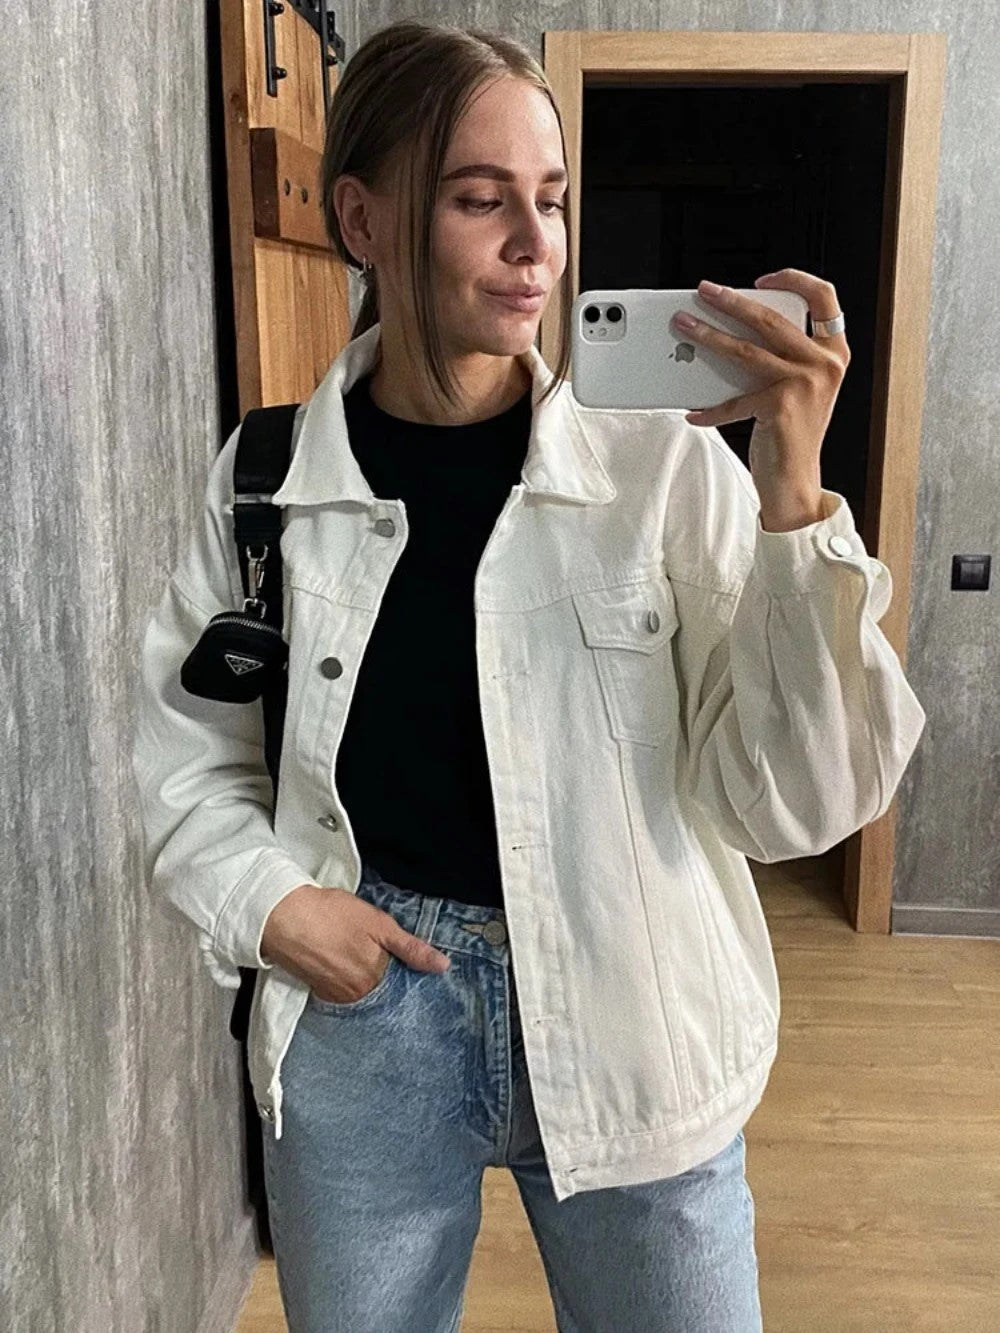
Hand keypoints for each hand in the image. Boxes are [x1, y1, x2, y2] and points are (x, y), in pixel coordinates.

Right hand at [261, 883, 450, 1003]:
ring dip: (363, 973)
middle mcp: (356, 994)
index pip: (402, 982)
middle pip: (382, 986)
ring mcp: (336, 995)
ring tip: (352, 948)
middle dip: (382, 970)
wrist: (282, 916)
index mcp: (375, 978)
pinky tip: (339, 957)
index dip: (403, 966)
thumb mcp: (379, 924)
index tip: (399, 954)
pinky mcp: (318, 992)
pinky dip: (345, 976)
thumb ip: (412, 948)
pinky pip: (342, 989)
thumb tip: (442, 966)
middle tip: (370, 946)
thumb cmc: (329, 914)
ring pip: (362, 988)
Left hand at [672, 270, 850, 517]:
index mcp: (834, 353)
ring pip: (745, 350)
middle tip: (704, 292)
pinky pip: (733, 400)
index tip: (763, 279)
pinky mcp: (780, 405)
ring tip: (684, 325)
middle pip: (771, 318)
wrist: (797, 481)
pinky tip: (693, 411)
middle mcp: (825, 364)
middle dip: (731, 301)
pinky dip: (710, 408)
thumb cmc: (794, 434)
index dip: (794, 279)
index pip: (824, 297)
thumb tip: (735, 329)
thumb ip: (784, 357)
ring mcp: (804, 384)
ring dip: (708, 336)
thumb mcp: (800, 388)